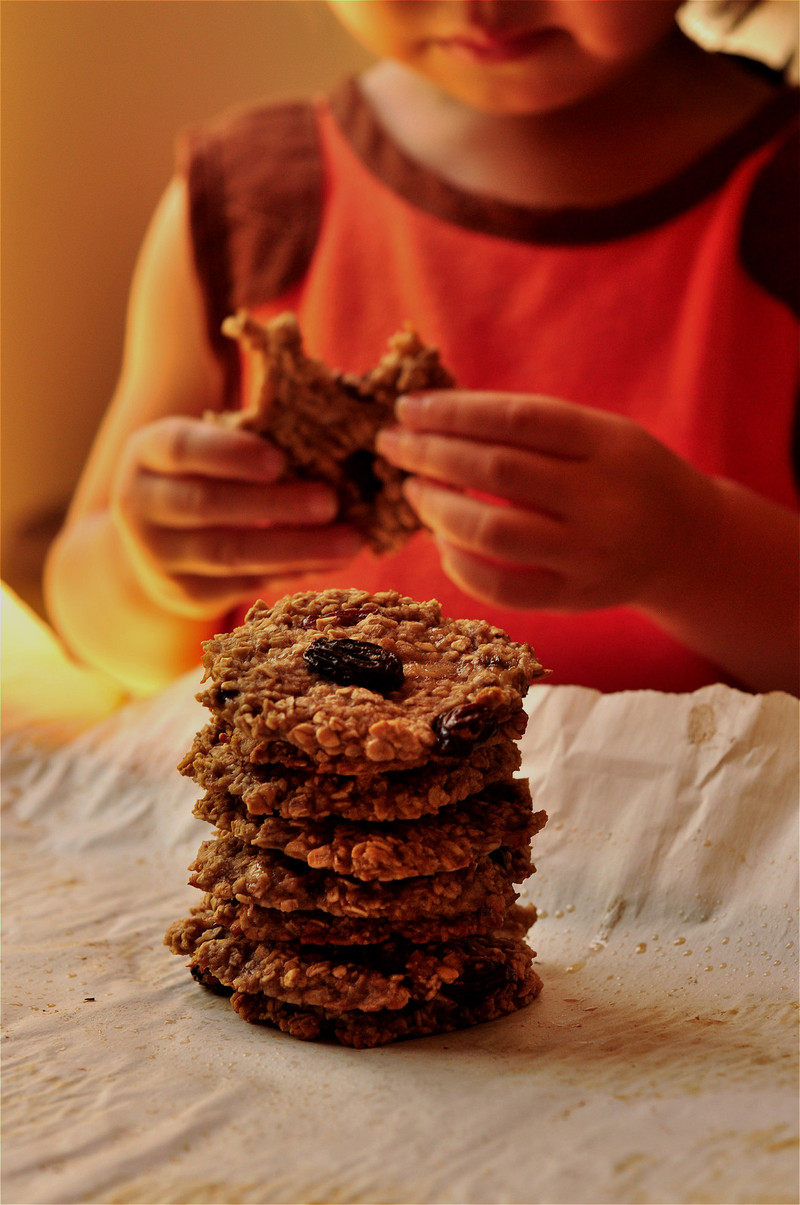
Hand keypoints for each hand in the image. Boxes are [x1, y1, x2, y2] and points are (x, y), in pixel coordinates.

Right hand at [111, 417, 362, 617]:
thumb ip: (249, 439)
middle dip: (275, 505)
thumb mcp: (204, 447)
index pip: (182, 449)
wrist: (153, 542)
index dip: (230, 454)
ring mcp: (160, 556)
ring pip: (231, 554)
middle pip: (209, 506)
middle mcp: (142, 505)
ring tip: (349, 542)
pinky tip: (330, 563)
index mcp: (147, 454)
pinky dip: (293, 572)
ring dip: (296, 548)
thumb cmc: (201, 475)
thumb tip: (326, 436)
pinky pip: (246, 583)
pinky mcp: (187, 594)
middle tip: (330, 502)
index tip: (278, 460)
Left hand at [376, 391, 705, 612]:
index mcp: (609, 444)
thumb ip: (534, 428)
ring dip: (438, 508)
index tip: (408, 407)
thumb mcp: (601, 435)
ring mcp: (589, 554)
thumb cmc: (624, 477)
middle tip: (392, 445)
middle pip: (499, 471)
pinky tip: (442, 541)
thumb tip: (437, 417)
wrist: (687, 545)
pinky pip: (503, 588)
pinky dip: (461, 565)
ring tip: (414, 489)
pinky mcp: (575, 599)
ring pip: (494, 532)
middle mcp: (602, 499)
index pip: (518, 419)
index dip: (455, 411)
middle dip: (432, 454)